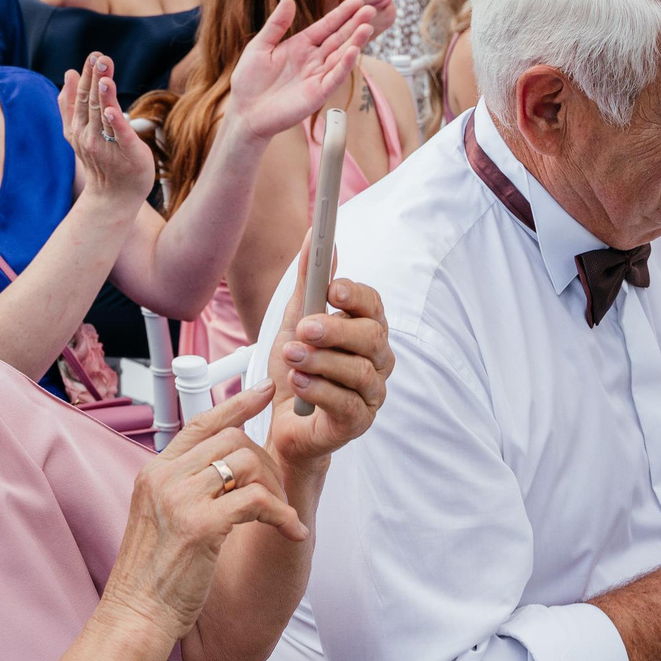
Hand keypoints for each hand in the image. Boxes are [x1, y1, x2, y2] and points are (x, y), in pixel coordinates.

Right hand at [60, 52, 154, 206]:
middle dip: (95, 78)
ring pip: (103, 115)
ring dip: (103, 95)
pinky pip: (120, 135)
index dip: (86, 75)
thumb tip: (68, 75)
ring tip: (104, 75)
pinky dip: (115, 121)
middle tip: (99, 57)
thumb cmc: (102, 162)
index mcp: (78, 128)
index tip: (93, 56)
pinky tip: (112, 109)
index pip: (80, 96)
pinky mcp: (126, 153)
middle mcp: (88, 135)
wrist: (113, 198)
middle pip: (90, 102)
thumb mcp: (80, 132)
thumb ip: (71, 106)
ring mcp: (105, 145)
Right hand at [100, 382, 303, 644]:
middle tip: (278, 493)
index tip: (264, 393)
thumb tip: (221, 470)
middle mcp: (163, 478)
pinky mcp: (200, 526)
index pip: (200, 423)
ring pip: (246, 463)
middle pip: (231, 439)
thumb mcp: (158, 519)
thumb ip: (183, 489)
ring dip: (276, 489)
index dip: (236, 404)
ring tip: (281, 517)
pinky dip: (282, 515)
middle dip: (266, 461)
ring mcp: (179, 500)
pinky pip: (257, 500)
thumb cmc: (150, 577)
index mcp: (154, 474)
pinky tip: (291, 532)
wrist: (135, 615)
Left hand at [220, 0, 377, 138]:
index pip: (326, 26)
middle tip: (370, 9)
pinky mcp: (317, 94)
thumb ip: (276, 25)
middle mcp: (313, 60)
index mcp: (301, 45)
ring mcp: (317, 77)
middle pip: (338, 39)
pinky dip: (344, 65)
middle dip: (354, 25)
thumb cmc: (249, 80)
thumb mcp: (260, 46)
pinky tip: (352, 51)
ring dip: (354, 42)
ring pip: (340, 57)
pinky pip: (334, 78)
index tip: (357, 1)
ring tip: (366, 27)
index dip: (341, 14)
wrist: (245, 111)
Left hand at [262, 263, 391, 470]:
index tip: (332, 288)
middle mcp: (376, 360)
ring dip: (321, 360)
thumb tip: (314, 237)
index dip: (356, 295)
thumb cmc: (295, 371)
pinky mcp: (358, 422)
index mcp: (365, 331)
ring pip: (358, 370)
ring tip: (292, 356)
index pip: (373, 305)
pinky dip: (319, 390)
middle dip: (336, 329)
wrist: (284, 424)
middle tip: (305, 327)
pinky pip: (346, 403)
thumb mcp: (293, 324)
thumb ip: (306, 285)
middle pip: (371, 337)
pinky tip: (298, 382)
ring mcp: (371, 393)